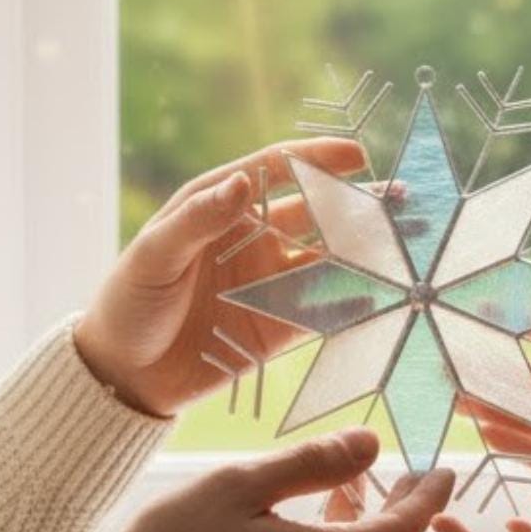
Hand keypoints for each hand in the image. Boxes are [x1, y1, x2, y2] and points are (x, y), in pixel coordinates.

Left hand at [73, 138, 374, 417]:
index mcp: (220, 206)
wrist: (121, 375)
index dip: (317, 159)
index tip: (357, 156)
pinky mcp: (278, 326)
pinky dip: (354, 305)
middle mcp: (253, 238)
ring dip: (367, 253)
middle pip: (316, 213)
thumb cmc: (127, 303)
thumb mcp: (154, 255)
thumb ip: (200, 219)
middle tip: (404, 202)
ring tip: (409, 249)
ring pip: (329, 260)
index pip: (276, 170)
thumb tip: (246, 181)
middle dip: (360, 205)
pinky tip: (384, 300)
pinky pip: (323, 311)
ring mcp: (269, 283)